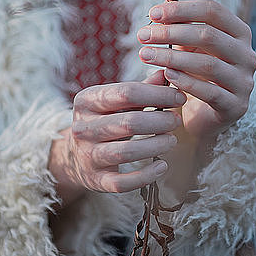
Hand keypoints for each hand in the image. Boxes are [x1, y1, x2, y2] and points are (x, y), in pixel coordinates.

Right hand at [48, 75, 186, 197]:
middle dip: (160, 121)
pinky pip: (123, 182)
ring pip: (126, 152)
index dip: (158, 94)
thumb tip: (167, 72)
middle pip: (129, 122)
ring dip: (156, 146)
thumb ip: (142, 88)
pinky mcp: (96, 180)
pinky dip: (146, 176)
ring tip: (171, 140)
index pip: (127, 92)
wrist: (76, 155)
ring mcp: (88, 155)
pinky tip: (162, 166)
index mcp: (87, 100)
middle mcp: (83, 127)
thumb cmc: (105, 121)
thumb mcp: (117, 101)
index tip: (179, 98)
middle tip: (176, 121)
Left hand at [137, 0, 255, 144]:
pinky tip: (165, 75)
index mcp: (239, 33)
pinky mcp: (236, 106)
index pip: (214, 11)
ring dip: (172, 58)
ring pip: (208, 64)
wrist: (204, 117)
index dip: (182, 9)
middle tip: (142, 35)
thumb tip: (162, 5)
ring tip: (145, 55)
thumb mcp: (187, 48)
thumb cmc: (196, 75)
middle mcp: (247, 55)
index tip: (153, 13)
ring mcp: (244, 82)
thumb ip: (179, 28)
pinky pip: (210, 92)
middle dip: (171, 33)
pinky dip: (186, 82)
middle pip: (209, 35)